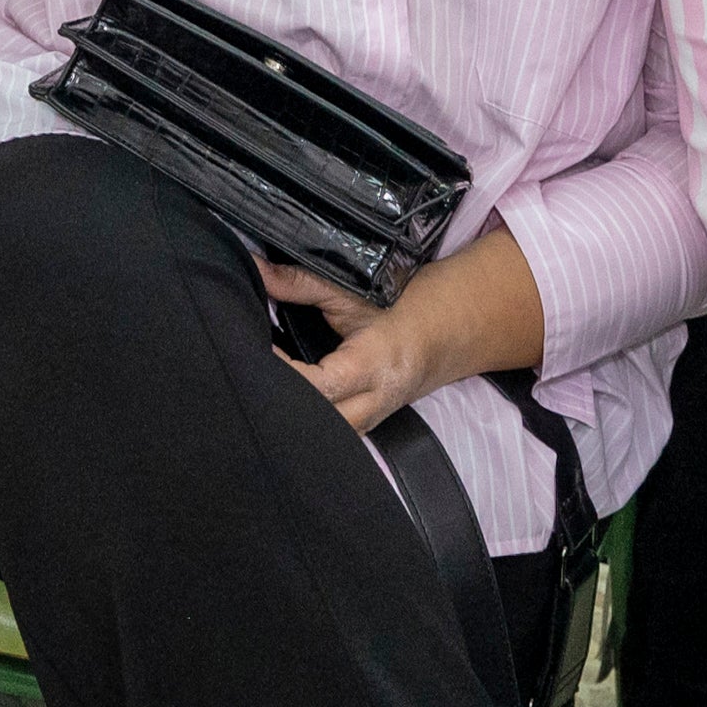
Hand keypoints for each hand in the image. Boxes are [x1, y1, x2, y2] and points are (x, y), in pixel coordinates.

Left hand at [257, 261, 458, 433]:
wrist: (453, 325)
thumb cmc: (409, 305)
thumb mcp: (355, 291)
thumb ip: (300, 282)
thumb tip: (255, 270)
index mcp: (374, 366)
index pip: (320, 387)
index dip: (282, 373)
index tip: (255, 349)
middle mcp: (376, 401)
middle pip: (321, 424)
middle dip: (283, 404)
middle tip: (252, 374)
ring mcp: (374, 418)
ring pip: (326, 436)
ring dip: (295, 416)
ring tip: (266, 387)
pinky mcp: (369, 422)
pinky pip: (334, 433)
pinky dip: (309, 418)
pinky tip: (286, 400)